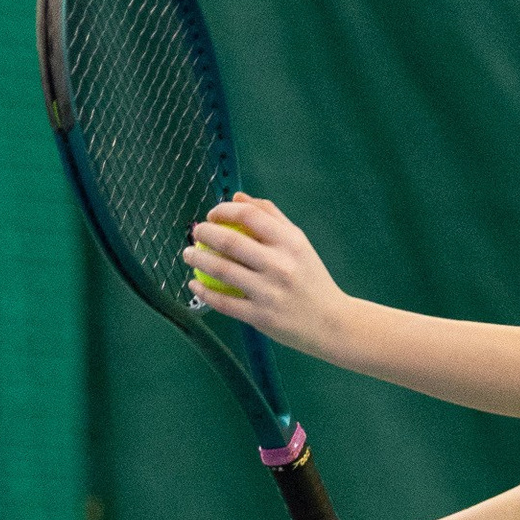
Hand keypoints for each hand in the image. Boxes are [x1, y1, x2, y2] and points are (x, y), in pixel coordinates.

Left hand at [185, 193, 348, 357]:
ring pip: (222, 270)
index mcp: (291, 242)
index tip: (211, 215)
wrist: (332, 323)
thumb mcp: (299, 243)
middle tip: (195, 233)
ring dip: (197, 260)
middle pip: (231, 241)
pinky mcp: (261, 317)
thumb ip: (270, 216)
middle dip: (204, 233)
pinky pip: (224, 302)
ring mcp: (270, 292)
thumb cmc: (310, 278)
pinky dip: (204, 292)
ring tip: (187, 256)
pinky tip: (194, 286)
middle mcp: (280, 264)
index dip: (224, 210)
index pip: (250, 215)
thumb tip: (237, 197)